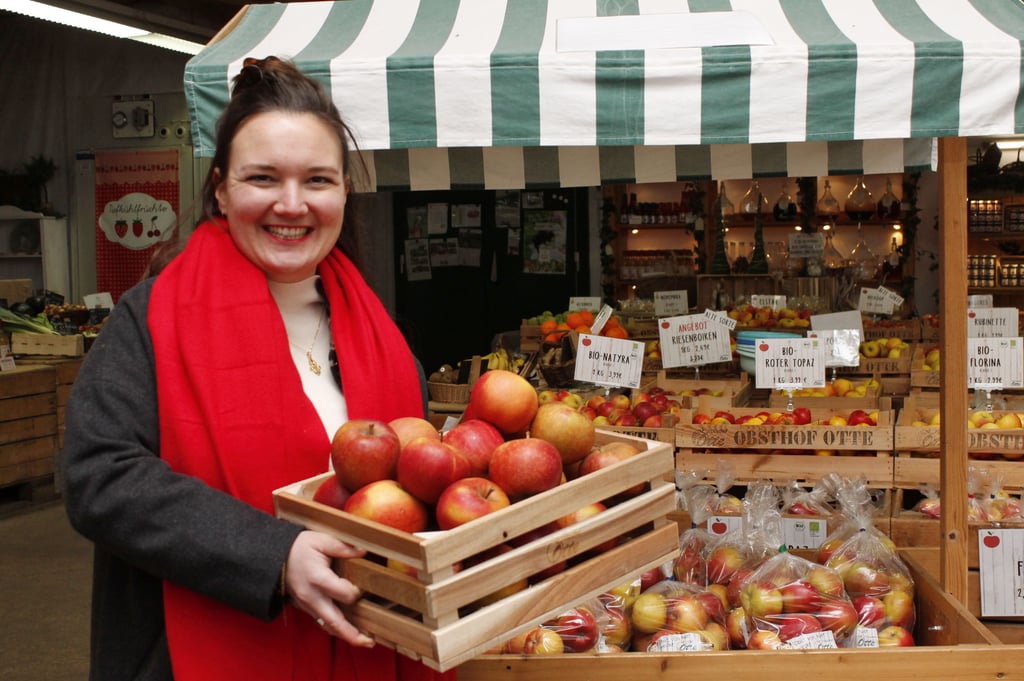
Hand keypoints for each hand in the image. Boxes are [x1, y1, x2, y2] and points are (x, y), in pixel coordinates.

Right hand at [284, 530, 374, 646]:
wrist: (274, 558)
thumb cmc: (299, 548)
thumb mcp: (320, 540)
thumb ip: (342, 546)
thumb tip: (363, 550)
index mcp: (317, 578)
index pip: (343, 594)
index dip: (356, 592)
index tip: (362, 587)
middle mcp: (312, 597)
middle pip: (334, 621)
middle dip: (352, 634)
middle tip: (370, 642)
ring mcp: (308, 605)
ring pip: (328, 626)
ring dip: (346, 635)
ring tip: (364, 641)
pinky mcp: (306, 608)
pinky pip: (322, 622)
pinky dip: (336, 628)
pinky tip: (349, 630)